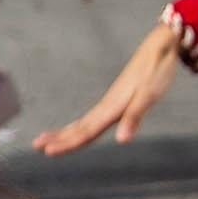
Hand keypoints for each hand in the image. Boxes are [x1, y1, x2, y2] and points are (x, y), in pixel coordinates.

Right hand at [32, 20, 197, 155]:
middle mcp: (107, 105)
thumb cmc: (157, 70)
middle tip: (36, 146)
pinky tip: (78, 128)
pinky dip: (80, 125)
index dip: (67, 143)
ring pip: (83, 122)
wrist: (161, 46)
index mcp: (112, 107)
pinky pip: (92, 117)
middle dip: (58, 138)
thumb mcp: (149, 94)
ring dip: (65, 131)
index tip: (47, 152)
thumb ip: (134, 117)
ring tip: (46, 138)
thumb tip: (122, 140)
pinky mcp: (117, 99)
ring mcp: (111, 102)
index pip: (85, 131)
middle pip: (79, 127)